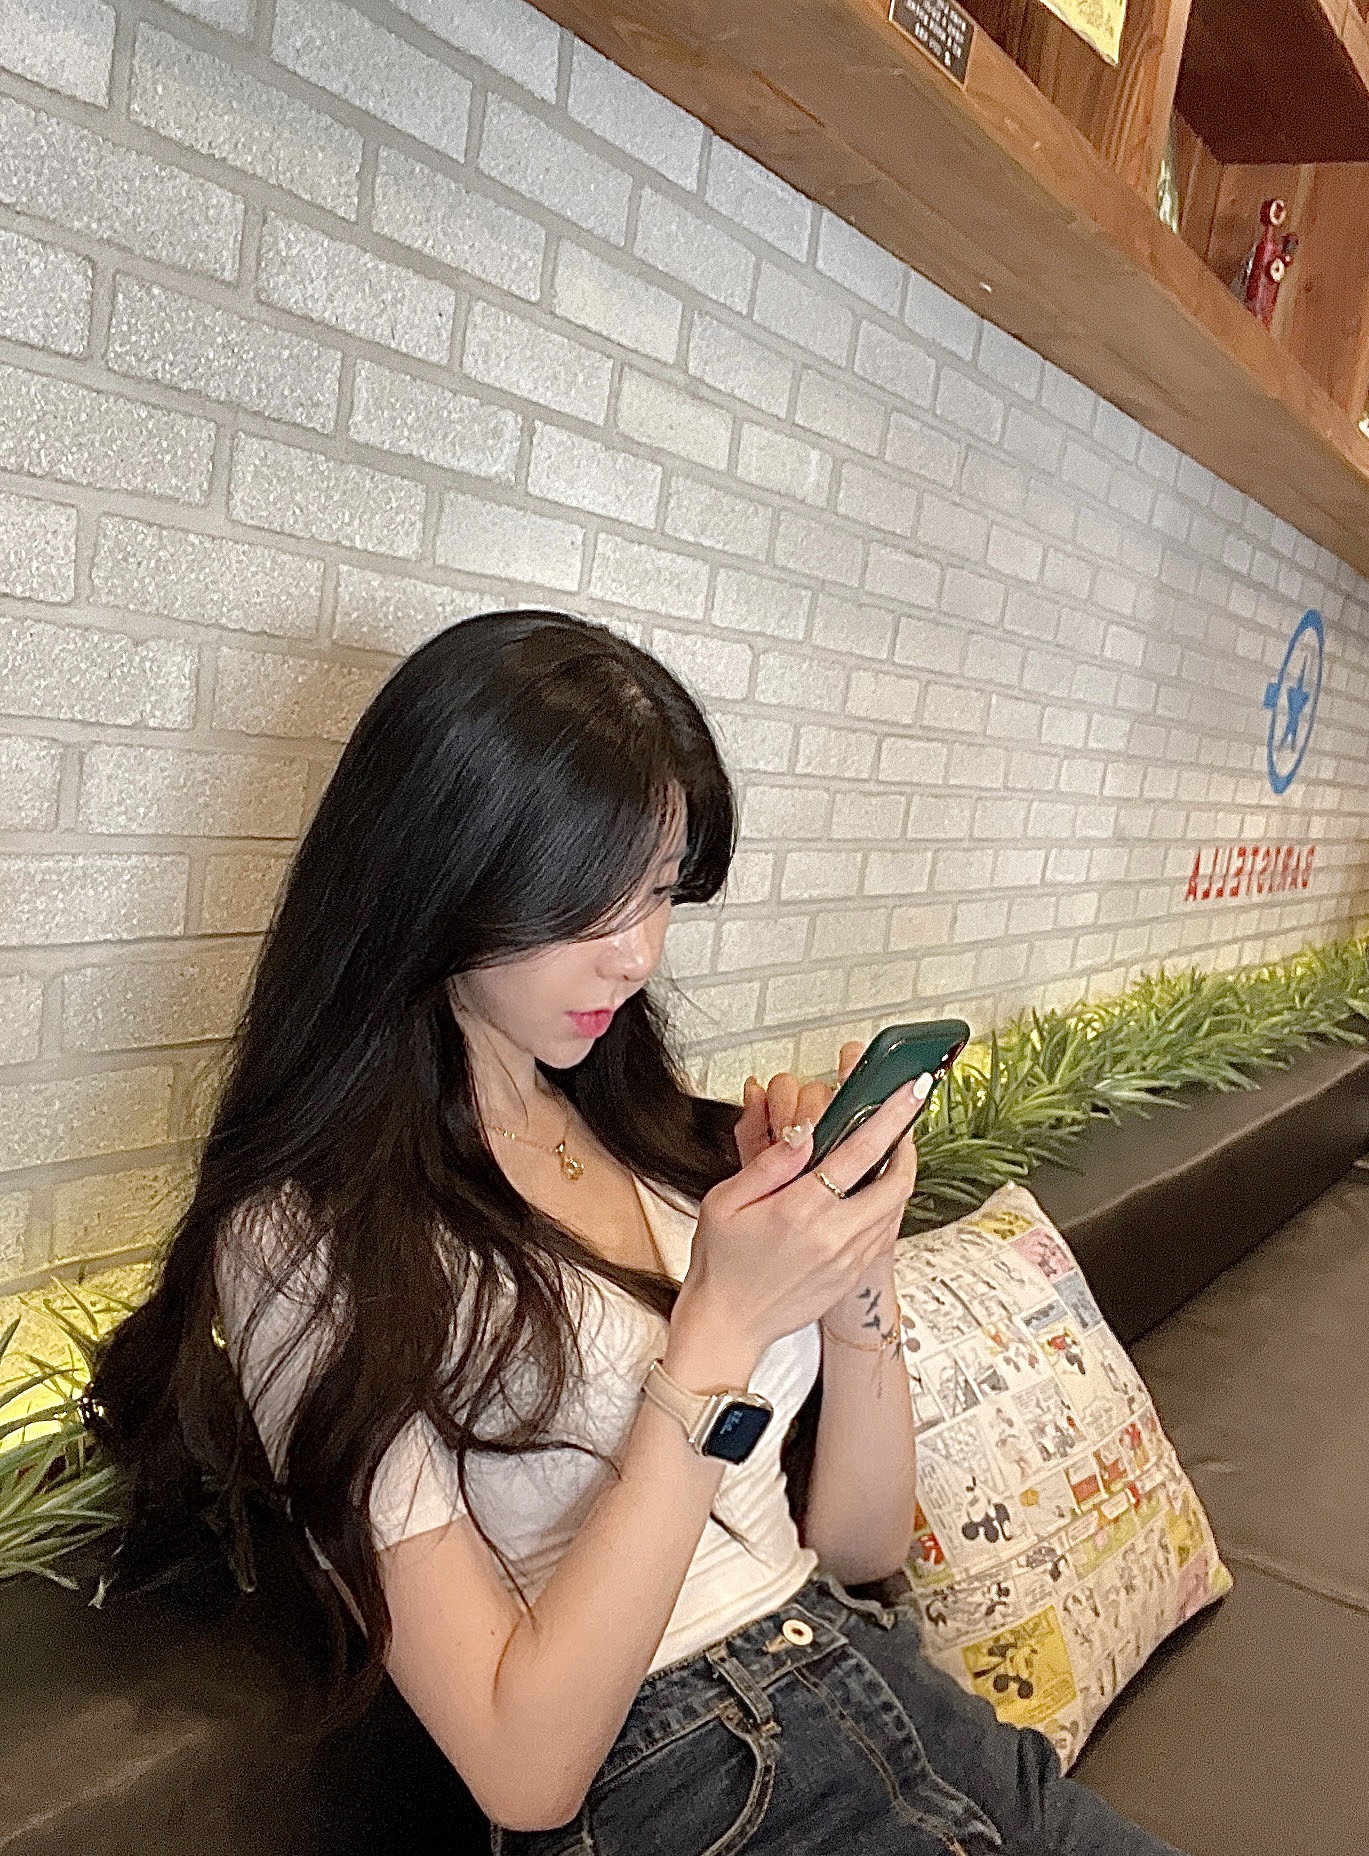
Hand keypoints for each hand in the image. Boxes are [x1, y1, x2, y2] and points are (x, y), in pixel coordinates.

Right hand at [676, 1066, 926, 1358]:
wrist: (728, 1325)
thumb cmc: (721, 1264)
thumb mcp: (725, 1202)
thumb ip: (768, 1163)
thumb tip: (802, 1132)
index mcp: (800, 1211)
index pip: (860, 1152)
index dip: (891, 1117)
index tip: (910, 1091)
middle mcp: (833, 1236)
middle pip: (897, 1181)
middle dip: (907, 1144)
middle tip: (903, 1119)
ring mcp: (847, 1259)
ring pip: (897, 1207)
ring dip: (900, 1173)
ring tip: (890, 1150)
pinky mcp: (852, 1275)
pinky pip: (886, 1231)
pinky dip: (889, 1203)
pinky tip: (874, 1191)